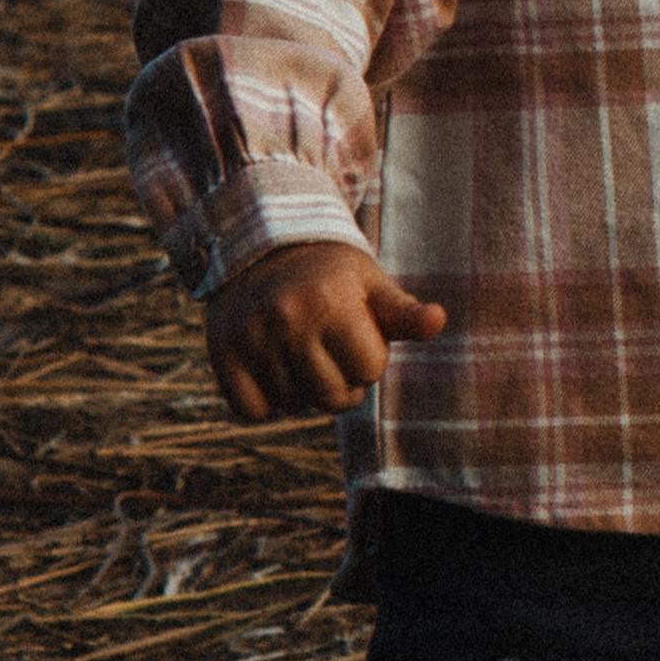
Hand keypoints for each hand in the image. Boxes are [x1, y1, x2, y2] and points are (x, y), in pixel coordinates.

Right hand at [204, 240, 446, 424]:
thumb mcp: (370, 284)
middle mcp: (288, 320)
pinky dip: (264, 401)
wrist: (261, 249)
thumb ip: (403, 312)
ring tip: (299, 352)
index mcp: (332, 303)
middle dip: (341, 382)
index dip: (369, 358)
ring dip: (303, 390)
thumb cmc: (331, 275)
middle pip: (334, 397)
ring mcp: (251, 338)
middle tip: (329, 350)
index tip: (355, 334)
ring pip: (294, 406)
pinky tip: (271, 367)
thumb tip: (437, 321)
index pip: (370, 370)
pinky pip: (252, 411)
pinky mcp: (222, 354)